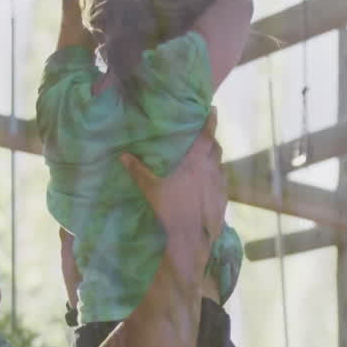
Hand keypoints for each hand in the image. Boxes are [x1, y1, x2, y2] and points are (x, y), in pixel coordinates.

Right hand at [122, 112, 226, 247]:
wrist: (190, 237)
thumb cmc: (170, 209)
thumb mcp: (150, 188)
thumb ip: (138, 170)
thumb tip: (123, 156)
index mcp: (195, 161)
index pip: (207, 134)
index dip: (211, 120)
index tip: (213, 109)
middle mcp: (212, 168)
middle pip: (216, 147)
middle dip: (211, 139)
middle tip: (205, 136)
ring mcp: (220, 184)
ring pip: (220, 164)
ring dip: (214, 159)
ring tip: (205, 160)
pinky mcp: (224, 198)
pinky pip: (222, 181)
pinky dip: (216, 177)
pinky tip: (209, 183)